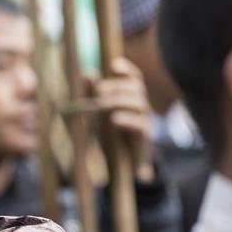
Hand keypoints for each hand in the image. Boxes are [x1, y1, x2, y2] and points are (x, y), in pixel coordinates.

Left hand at [91, 57, 154, 182]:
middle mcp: (139, 106)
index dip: (127, 69)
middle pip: (136, 87)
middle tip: (98, 91)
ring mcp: (144, 121)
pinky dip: (127, 119)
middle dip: (117, 86)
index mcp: (129, 97)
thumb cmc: (104, 135)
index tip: (113, 66)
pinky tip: (113, 119)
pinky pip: (141, 124)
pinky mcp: (144, 138)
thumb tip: (87, 74)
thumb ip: (90, 95)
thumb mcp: (91, 114)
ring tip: (100, 105)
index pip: (134, 77)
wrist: (115, 165)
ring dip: (119, 101)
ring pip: (140, 103)